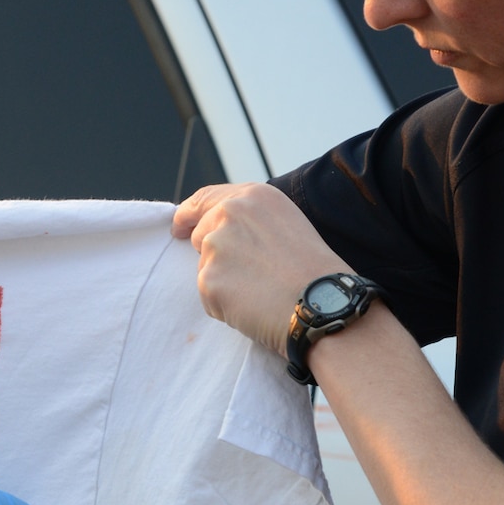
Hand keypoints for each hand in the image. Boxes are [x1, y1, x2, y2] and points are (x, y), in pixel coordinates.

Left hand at [173, 183, 350, 354]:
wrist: (324, 303)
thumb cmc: (314, 270)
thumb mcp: (286, 224)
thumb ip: (250, 220)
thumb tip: (217, 231)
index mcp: (252, 196)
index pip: (204, 199)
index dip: (187, 215)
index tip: (179, 227)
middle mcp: (228, 213)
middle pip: (200, 237)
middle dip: (215, 257)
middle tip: (250, 276)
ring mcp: (215, 247)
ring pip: (205, 270)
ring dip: (224, 284)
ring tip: (262, 292)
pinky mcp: (208, 280)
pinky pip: (209, 297)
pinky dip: (226, 307)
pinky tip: (254, 307)